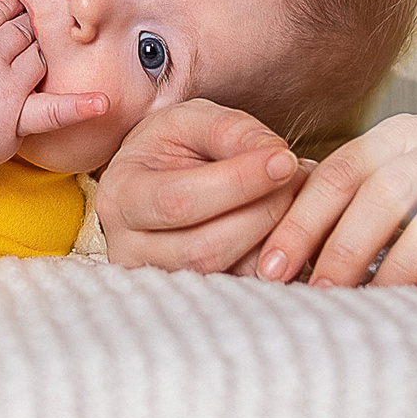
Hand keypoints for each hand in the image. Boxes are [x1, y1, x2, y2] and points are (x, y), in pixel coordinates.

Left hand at [0, 0, 105, 168]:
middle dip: (55, 41)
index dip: (81, 107)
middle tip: (71, 28)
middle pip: (41, 51)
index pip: (54, 109)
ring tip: (51, 8)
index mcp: (11, 112)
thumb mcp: (4, 141)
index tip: (104, 103)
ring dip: (36, 18)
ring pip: (20, 26)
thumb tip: (66, 102)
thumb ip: (35, 117)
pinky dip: (10, 3)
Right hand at [96, 99, 303, 272]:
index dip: (237, 182)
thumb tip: (275, 156)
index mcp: (120, 196)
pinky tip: (287, 225)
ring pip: (227, 273)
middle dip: (262, 212)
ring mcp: (160, 280)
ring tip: (294, 198)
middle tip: (296, 179)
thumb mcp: (191, 120)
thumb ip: (230, 130)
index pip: (179, 200)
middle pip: (204, 246)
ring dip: (273, 237)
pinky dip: (274, 258)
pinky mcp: (193, 297)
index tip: (284, 159)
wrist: (158, 179)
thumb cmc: (172, 147)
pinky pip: (242, 286)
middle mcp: (130, 247)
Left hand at [253, 113, 416, 286]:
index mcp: (398, 135)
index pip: (339, 174)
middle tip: (318, 292)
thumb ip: (350, 197)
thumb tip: (281, 255)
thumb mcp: (399, 166)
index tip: (272, 266)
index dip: (302, 221)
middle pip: (385, 195)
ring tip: (371, 305)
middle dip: (344, 249)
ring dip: (399, 267)